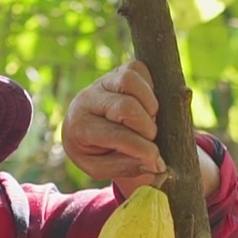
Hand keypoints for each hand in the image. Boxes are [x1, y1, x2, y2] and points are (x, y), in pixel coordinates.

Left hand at [64, 60, 165, 190]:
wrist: (87, 130)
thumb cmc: (95, 151)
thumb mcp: (100, 168)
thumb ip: (125, 168)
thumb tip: (155, 164)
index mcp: (80, 126)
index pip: (117, 134)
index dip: (142, 149)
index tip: (157, 164)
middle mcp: (87, 99)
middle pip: (126, 106)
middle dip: (147, 128)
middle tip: (151, 140)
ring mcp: (103, 81)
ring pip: (129, 80)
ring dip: (149, 105)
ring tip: (149, 121)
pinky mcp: (118, 70)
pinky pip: (138, 69)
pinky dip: (150, 87)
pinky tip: (147, 106)